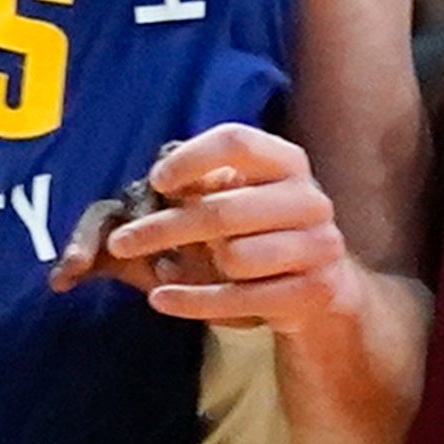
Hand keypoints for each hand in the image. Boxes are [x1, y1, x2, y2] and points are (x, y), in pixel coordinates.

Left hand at [50, 123, 366, 335]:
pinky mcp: (314, 291)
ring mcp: (319, 246)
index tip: (155, 180)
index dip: (192, 158)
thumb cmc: (264, 231)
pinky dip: (193, 302)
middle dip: (162, 228)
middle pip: (222, 209)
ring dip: (196, 268)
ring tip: (178, 268)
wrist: (323, 286)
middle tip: (120, 242)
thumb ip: (204, 185)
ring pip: (234, 258)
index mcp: (287, 162)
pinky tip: (160, 298)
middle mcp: (309, 199)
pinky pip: (240, 299)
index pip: (236, 141)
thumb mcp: (241, 197)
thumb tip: (159, 184)